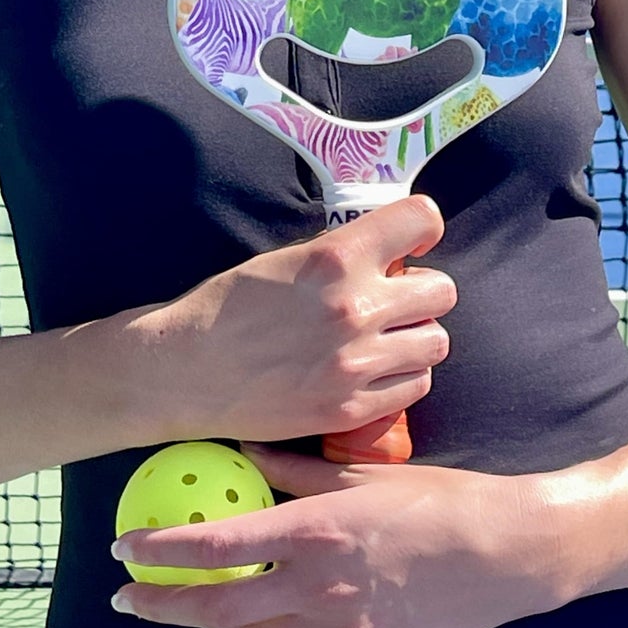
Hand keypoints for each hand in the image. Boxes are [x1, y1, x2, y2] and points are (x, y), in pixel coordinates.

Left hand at [110, 444, 563, 627]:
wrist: (510, 556)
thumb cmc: (439, 500)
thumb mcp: (362, 473)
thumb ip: (295, 468)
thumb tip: (242, 453)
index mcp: (317, 533)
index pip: (219, 547)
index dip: (164, 551)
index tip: (125, 549)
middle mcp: (322, 589)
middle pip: (221, 610)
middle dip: (166, 605)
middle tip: (127, 598)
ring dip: (217, 623)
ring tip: (190, 606)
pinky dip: (289, 624)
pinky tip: (288, 604)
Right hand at [136, 198, 455, 443]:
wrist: (185, 370)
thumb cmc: (228, 306)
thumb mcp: (286, 259)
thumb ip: (342, 255)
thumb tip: (388, 253)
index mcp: (336, 257)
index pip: (422, 219)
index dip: (422, 228)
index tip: (412, 243)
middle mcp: (354, 306)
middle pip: (442, 290)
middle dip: (422, 292)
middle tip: (394, 301)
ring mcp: (355, 362)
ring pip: (436, 342)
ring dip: (415, 337)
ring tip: (385, 339)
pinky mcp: (350, 408)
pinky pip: (415, 386)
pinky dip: (401, 376)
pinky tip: (373, 371)